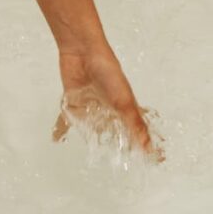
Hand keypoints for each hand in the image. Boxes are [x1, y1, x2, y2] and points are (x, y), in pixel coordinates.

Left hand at [53, 45, 163, 160]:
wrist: (83, 52)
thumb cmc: (109, 72)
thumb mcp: (124, 102)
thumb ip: (134, 125)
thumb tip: (147, 148)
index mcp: (125, 108)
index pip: (138, 130)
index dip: (145, 143)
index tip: (157, 158)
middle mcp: (109, 110)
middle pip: (114, 132)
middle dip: (117, 145)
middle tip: (118, 161)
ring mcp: (91, 107)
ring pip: (92, 129)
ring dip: (92, 139)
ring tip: (94, 154)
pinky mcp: (73, 104)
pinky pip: (66, 119)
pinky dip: (61, 128)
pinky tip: (56, 139)